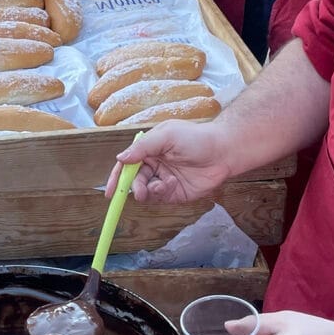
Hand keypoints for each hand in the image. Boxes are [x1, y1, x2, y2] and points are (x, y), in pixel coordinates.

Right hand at [105, 120, 232, 203]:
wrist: (224, 152)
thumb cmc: (196, 138)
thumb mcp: (166, 136)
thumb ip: (142, 147)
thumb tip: (120, 158)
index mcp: (149, 149)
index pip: (127, 164)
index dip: (116, 178)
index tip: (110, 191)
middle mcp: (154, 165)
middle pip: (133, 181)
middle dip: (133, 187)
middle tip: (139, 191)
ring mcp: (164, 180)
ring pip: (145, 192)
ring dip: (148, 190)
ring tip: (161, 185)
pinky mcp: (175, 193)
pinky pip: (160, 198)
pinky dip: (162, 193)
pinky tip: (171, 184)